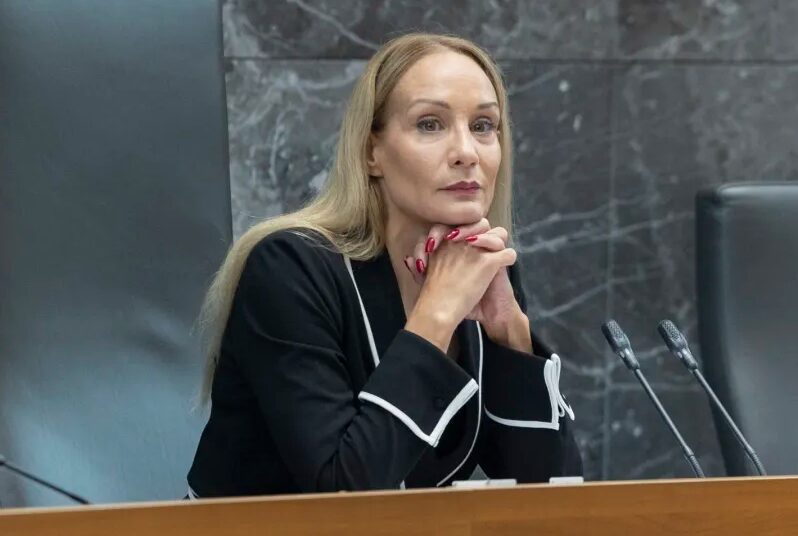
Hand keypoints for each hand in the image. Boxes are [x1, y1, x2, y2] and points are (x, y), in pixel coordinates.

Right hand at [403, 220, 516, 352]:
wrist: (438, 309)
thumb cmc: (428, 294)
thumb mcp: (420, 273)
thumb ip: (417, 263)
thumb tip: (408, 259)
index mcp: (444, 239)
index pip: (460, 222)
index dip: (463, 230)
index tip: (457, 243)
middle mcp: (461, 240)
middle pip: (482, 223)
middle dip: (484, 232)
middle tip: (480, 247)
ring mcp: (476, 250)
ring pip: (500, 234)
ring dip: (498, 244)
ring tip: (493, 256)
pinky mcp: (488, 263)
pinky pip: (508, 254)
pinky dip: (507, 260)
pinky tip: (501, 268)